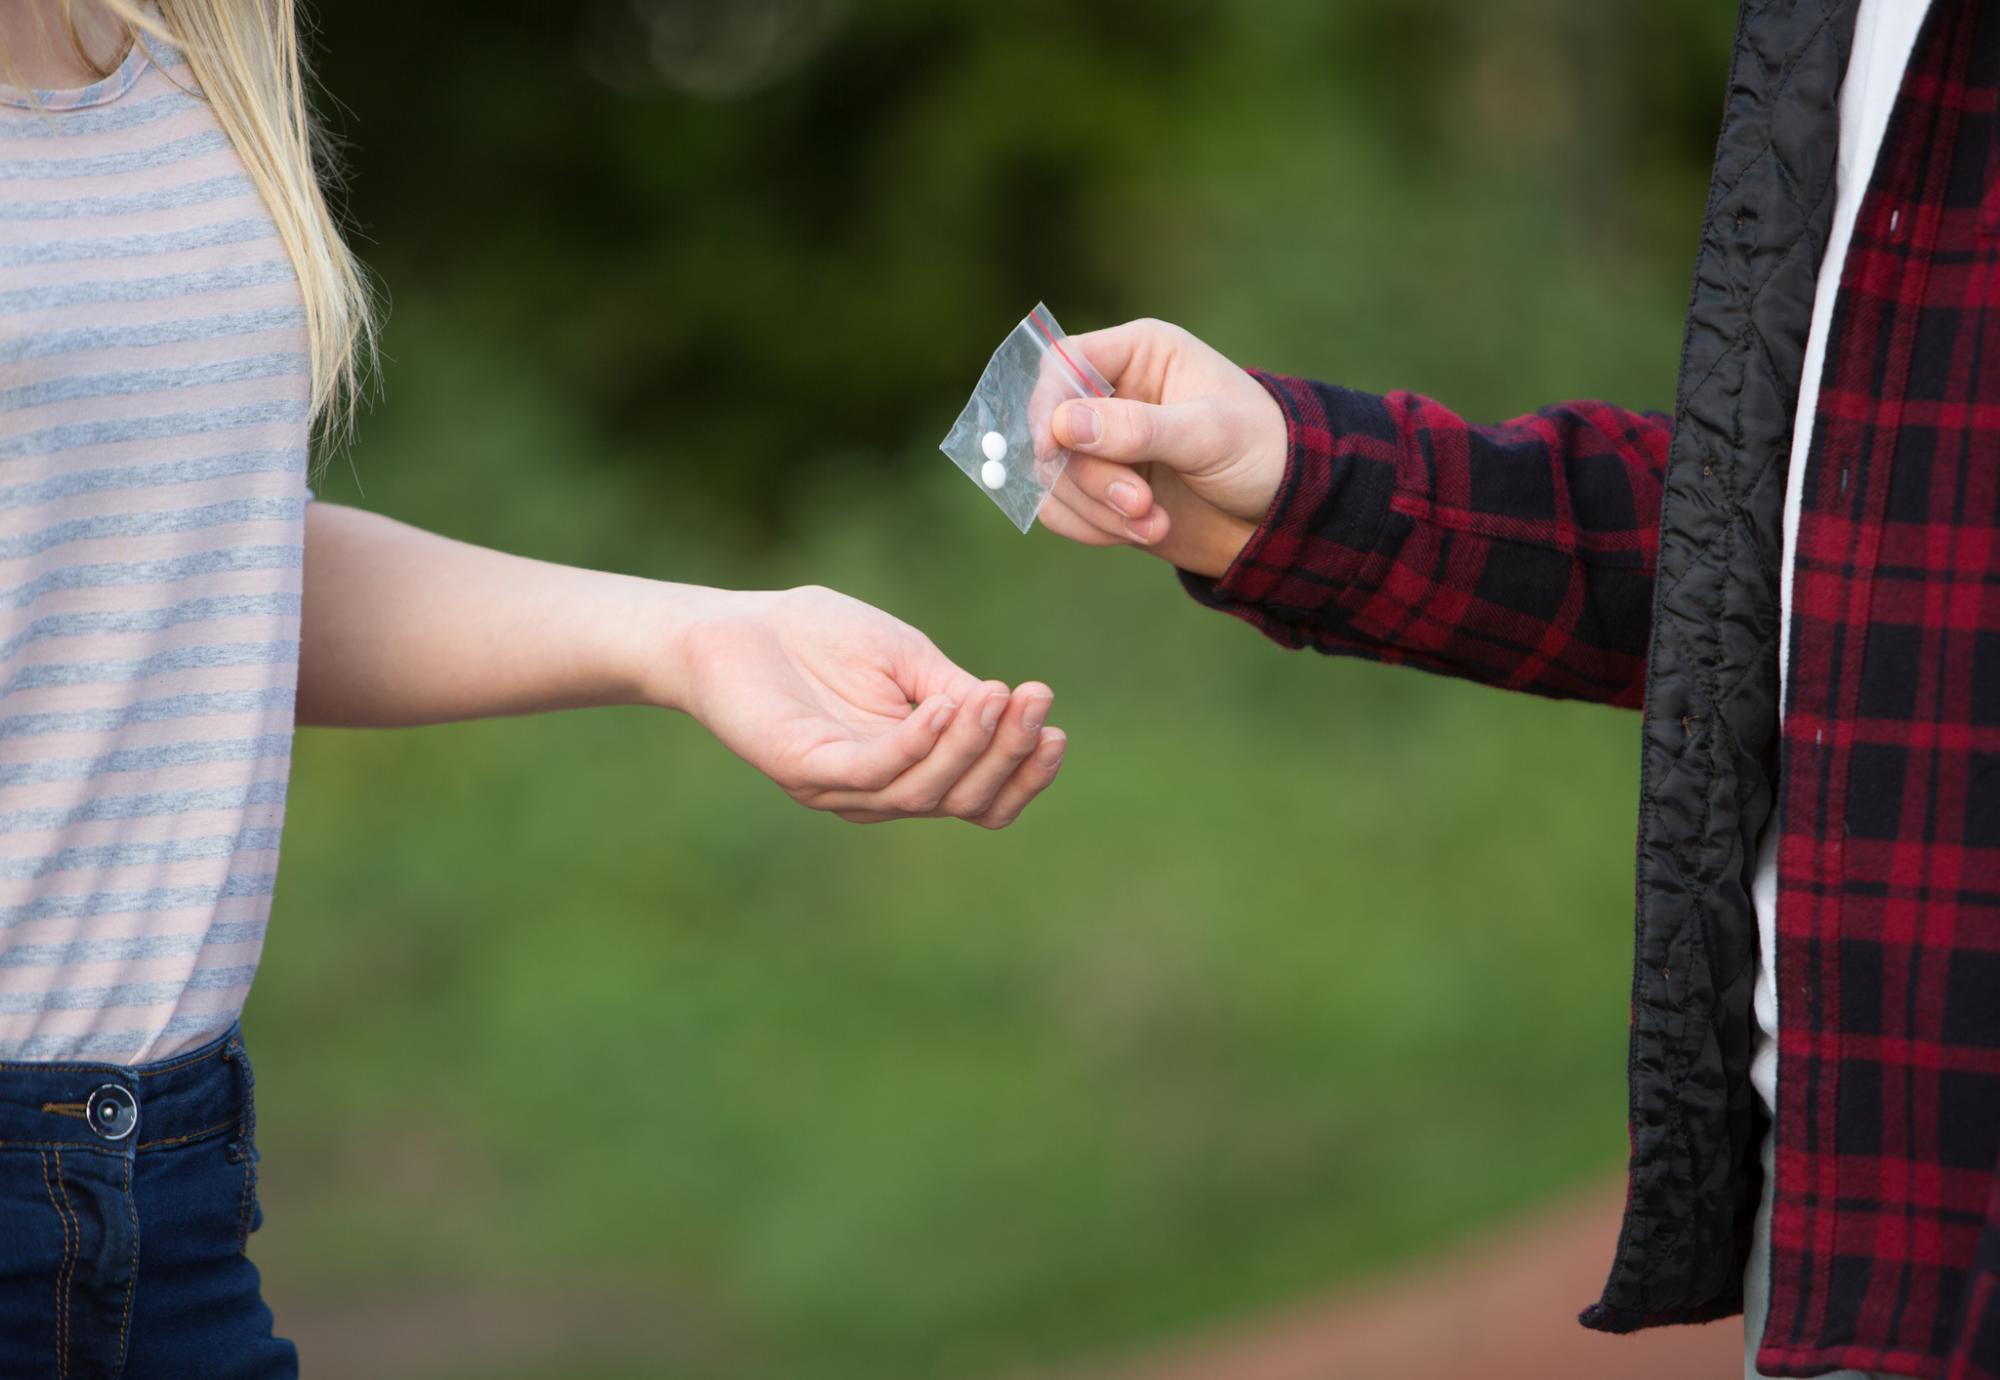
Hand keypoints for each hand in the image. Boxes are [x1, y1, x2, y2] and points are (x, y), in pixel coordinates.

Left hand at [666, 585, 1063, 826]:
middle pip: (964, 801)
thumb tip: (1016, 715)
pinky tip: (943, 706)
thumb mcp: (909, 661)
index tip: (1057, 728)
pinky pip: (872, 770)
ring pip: (925, 792)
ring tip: (1001, 696)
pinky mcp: (804, 771)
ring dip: (971, 745)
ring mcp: (842, 788)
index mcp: (912, 769)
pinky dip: (916, 742)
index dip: (1025, 773)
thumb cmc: (819, 638)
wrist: (733, 623)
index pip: (982, 798)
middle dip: (1009, 755)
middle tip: (1036, 702)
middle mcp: (881, 791)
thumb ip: (957, 693)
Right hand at [1037, 318, 1288, 577]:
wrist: (1283, 515)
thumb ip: (1138, 428)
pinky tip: (1142, 532)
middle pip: (1053, 428)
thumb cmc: (1261, 451)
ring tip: (1154, 525)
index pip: (1062, 364)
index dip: (1047, 405)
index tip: (1054, 451)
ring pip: (1052, 475)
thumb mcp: (1208, 434)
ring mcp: (1102, 444)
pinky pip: (1061, 509)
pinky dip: (1093, 528)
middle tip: (1140, 504)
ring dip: (1095, 509)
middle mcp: (1111, 394)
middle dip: (1090, 477)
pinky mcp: (1100, 489)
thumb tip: (1063, 424)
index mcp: (1138, 354)